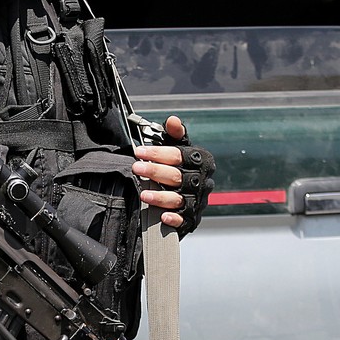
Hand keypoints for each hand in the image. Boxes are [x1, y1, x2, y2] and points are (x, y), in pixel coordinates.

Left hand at [131, 115, 215, 234]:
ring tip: (144, 194)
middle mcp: (202, 181)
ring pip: (180, 199)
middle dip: (156, 172)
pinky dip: (175, 218)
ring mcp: (198, 200)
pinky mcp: (193, 217)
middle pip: (178, 177)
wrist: (191, 193)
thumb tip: (173, 120)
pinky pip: (186, 219)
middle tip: (137, 168)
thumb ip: (175, 135)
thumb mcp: (179, 148)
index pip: (179, 155)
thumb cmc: (182, 166)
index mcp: (200, 161)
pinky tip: (163, 216)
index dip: (158, 153)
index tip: (139, 152)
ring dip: (161, 197)